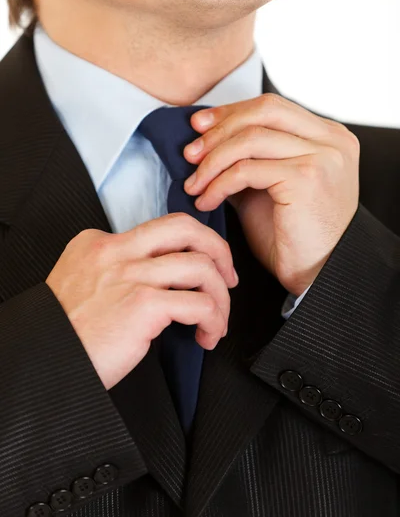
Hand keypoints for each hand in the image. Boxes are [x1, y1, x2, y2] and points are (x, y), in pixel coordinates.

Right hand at [45, 213, 237, 389]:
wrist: (44, 360)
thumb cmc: (66, 331)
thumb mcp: (82, 282)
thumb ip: (115, 270)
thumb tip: (159, 279)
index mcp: (101, 243)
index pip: (162, 229)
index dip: (191, 247)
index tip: (203, 269)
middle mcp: (116, 251)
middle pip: (186, 228)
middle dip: (219, 249)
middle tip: (227, 276)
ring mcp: (130, 274)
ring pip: (201, 266)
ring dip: (221, 295)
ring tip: (217, 319)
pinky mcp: (143, 305)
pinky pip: (200, 303)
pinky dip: (214, 320)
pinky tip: (207, 335)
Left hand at [183, 93, 359, 296]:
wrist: (317, 275)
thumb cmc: (294, 236)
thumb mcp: (268, 187)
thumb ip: (248, 158)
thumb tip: (205, 141)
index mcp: (327, 136)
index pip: (272, 107)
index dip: (231, 112)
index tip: (199, 127)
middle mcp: (331, 140)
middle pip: (262, 112)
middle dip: (219, 130)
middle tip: (190, 154)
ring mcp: (322, 156)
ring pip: (251, 139)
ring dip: (213, 161)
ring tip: (194, 184)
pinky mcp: (306, 177)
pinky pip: (247, 169)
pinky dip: (219, 183)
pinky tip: (205, 200)